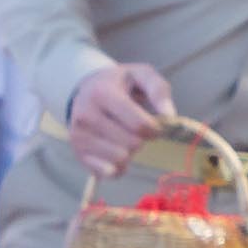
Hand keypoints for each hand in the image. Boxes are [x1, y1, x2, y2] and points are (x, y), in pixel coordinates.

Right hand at [63, 60, 178, 178]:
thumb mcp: (140, 75)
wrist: (84, 90)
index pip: (139, 125)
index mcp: (102, 94)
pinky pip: (109, 173)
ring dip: (130, 152)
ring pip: (121, 160)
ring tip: (124, 137)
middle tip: (136, 129)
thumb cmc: (119, 84)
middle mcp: (85, 116)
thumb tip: (169, 115)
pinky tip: (116, 150)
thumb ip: (159, 90)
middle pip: (132, 144)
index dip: (155, 129)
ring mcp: (79, 137)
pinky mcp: (78, 154)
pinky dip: (119, 166)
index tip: (154, 124)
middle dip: (142, 139)